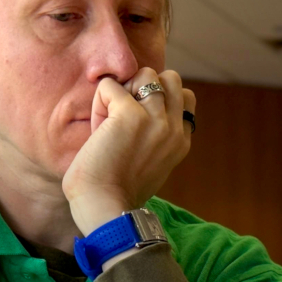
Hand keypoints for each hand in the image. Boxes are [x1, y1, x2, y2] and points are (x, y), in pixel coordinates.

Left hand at [63, 68, 194, 234]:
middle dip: (145, 87)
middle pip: (170, 78)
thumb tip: (141, 110)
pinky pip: (111, 86)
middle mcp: (174, 128)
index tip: (138, 125)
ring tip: (110, 119)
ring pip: (145, 73)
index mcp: (181, 141)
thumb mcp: (151, 164)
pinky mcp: (130, 115)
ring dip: (123, 91)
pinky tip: (97, 128)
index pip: (184, 97)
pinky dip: (99, 102)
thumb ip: (156, 138)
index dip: (158, 100)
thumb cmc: (117, 193)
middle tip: (124, 115)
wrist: (105, 208)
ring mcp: (156, 119)